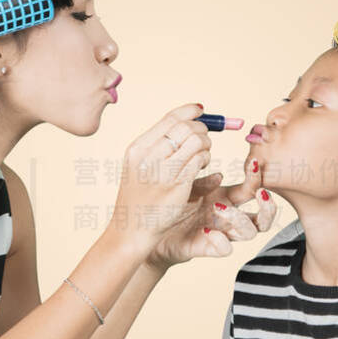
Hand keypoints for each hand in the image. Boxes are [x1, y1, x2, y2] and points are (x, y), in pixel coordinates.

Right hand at [109, 104, 212, 249]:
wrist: (131, 229)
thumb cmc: (138, 198)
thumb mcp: (138, 166)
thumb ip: (158, 145)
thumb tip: (189, 121)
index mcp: (137, 148)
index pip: (168, 119)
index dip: (189, 111)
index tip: (201, 109)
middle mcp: (148, 156)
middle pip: (184, 127)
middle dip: (201, 129)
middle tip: (204, 138)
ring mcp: (162, 171)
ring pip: (196, 141)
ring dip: (206, 144)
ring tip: (203, 154)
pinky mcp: (177, 184)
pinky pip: (199, 160)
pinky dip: (206, 158)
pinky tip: (203, 165)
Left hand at [144, 155, 276, 270]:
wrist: (152, 232)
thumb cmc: (171, 206)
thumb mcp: (186, 188)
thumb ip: (203, 182)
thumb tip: (219, 175)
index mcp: (225, 198)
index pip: (250, 189)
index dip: (257, 177)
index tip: (254, 163)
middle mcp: (228, 217)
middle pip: (263, 217)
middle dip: (268, 207)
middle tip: (259, 194)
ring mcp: (221, 234)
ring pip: (249, 232)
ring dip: (240, 219)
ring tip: (218, 207)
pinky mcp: (208, 248)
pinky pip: (226, 249)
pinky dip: (221, 240)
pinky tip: (207, 230)